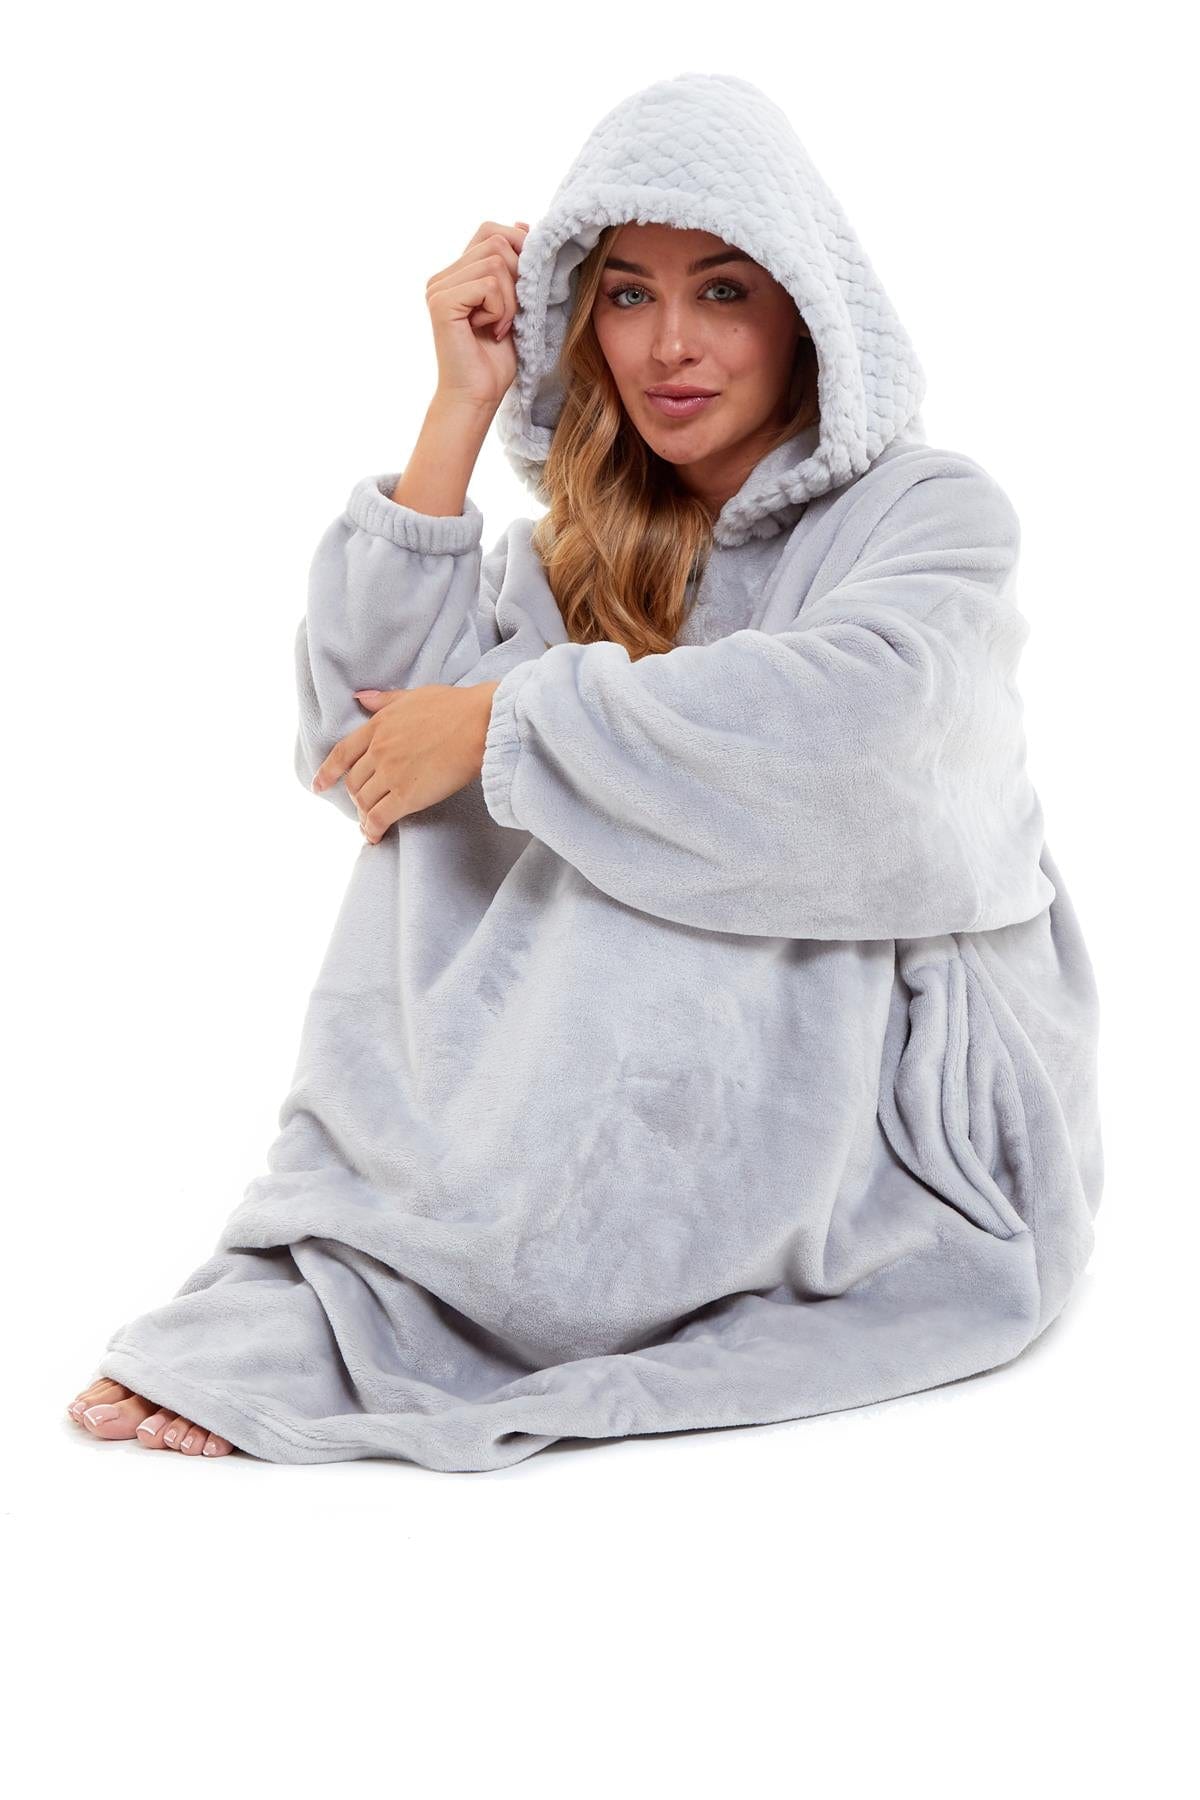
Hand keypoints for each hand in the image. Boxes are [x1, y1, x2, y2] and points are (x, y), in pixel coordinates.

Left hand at [310, 682, 501, 841]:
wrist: (479, 724)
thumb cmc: (455, 707)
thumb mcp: (412, 696)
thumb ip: (384, 700)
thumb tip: (360, 698)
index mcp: (377, 727)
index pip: (342, 754)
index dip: (327, 772)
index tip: (319, 785)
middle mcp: (378, 751)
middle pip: (354, 782)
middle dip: (356, 796)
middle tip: (364, 806)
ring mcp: (391, 774)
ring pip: (364, 801)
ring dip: (364, 815)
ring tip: (371, 824)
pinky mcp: (406, 795)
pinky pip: (379, 818)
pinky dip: (372, 830)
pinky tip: (375, 836)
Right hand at [426, 219, 530, 413]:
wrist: (478, 396)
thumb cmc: (496, 359)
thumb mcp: (515, 303)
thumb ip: (515, 265)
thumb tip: (523, 223)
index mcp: (456, 273)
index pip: (490, 231)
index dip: (516, 247)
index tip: (525, 284)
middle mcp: (442, 277)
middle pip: (496, 242)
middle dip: (517, 278)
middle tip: (509, 316)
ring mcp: (439, 287)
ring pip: (496, 263)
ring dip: (510, 300)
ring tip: (500, 327)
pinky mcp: (442, 302)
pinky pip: (489, 285)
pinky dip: (501, 309)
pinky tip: (493, 331)